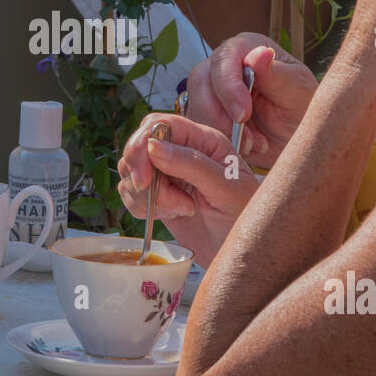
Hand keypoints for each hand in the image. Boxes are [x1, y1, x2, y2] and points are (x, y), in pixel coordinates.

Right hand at [117, 113, 260, 264]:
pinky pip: (130, 193)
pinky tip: (172, 215)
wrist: (243, 251)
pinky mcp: (157, 196)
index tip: (144, 178)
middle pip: (138, 146)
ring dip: (148, 196)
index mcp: (202, 140)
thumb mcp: (227, 189)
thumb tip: (154, 147)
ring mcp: (167, 173)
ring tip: (182, 209)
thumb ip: (193, 164)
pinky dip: (142, 208)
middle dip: (141, 175)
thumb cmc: (245, 216)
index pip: (159, 125)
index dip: (143, 146)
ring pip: (130, 172)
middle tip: (162, 202)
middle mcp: (182, 151)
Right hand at [185, 33, 317, 168]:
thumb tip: (259, 53)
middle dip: (220, 114)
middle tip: (248, 140)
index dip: (229, 87)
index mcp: (248, 48)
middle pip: (201, 81)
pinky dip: (220, 140)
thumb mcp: (298, 93)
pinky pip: (198, 126)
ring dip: (222, 131)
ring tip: (255, 144)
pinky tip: (247, 147)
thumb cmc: (302, 109)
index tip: (243, 115)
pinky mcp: (205, 112)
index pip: (224, 58)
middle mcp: (224, 64)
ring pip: (197, 106)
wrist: (296, 139)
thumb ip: (277, 75)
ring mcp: (210, 88)